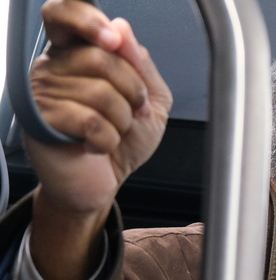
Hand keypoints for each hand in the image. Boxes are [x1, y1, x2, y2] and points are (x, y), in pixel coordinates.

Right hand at [26, 0, 171, 279]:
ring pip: (101, 92)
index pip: (64, 13)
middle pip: (100, 58)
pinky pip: (91, 121)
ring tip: (112, 132)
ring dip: (122, 121)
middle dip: (131, 91)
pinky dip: (107, 139)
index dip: (88, 19)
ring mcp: (42, 91)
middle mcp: (53, 65)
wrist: (102, 182)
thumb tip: (122, 27)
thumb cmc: (122, 140)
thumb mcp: (149, 100)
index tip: (113, 39)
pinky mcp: (41, 120)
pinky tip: (96, 145)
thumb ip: (141, 63)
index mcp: (76, 52)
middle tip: (129, 112)